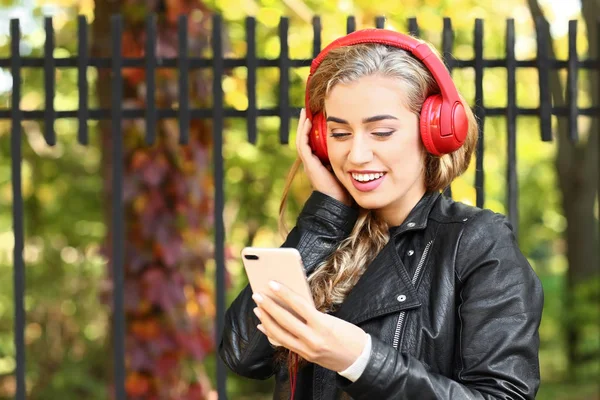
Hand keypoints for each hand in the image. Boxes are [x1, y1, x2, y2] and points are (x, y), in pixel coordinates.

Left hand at [251, 280, 366, 372]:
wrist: (360, 359)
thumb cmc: (350, 335)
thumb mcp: (334, 319)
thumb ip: (312, 313)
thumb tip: (291, 301)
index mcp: (323, 325)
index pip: (299, 305)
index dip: (284, 293)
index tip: (271, 283)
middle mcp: (313, 339)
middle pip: (285, 320)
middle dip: (268, 306)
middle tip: (257, 295)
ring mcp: (307, 350)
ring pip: (280, 334)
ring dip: (266, 320)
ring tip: (257, 308)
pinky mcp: (304, 356)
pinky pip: (283, 343)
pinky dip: (271, 334)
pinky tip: (263, 326)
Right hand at [296, 108, 351, 205]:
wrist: (339, 202)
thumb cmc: (345, 187)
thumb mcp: (345, 167)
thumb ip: (346, 157)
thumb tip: (356, 144)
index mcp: (319, 162)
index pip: (312, 142)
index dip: (312, 130)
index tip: (316, 117)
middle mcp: (311, 162)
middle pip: (305, 139)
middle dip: (305, 125)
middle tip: (308, 111)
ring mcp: (309, 163)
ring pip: (301, 140)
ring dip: (302, 126)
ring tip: (305, 112)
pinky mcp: (309, 164)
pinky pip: (303, 145)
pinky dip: (304, 133)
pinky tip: (307, 121)